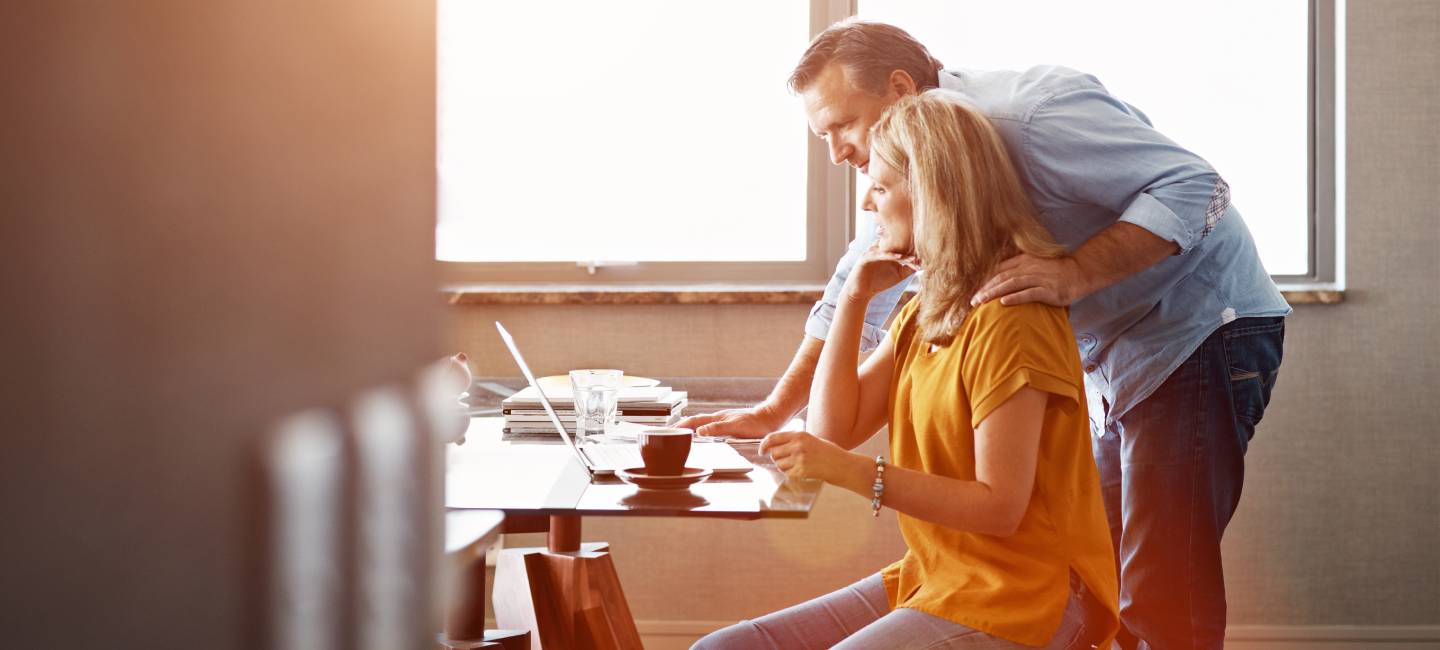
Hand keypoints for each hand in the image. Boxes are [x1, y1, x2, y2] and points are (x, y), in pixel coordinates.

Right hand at [675, 406, 783, 439]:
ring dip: (691, 426)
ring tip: (681, 431)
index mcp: (717, 419)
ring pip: (702, 423)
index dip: (681, 426)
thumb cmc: (755, 423)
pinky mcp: (729, 423)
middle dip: (682, 425)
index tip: (669, 430)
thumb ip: (716, 429)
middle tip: (670, 431)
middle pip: (695, 420)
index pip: (694, 421)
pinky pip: (710, 426)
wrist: (769, 418)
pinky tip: (703, 433)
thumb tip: (698, 431)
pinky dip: (702, 429)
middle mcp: (718, 418)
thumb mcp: (735, 427)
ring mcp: (723, 420)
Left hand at [759, 430, 863, 485]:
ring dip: (784, 467)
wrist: (843, 465)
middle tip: (786, 461)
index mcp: (800, 435)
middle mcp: (798, 445)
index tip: (762, 451)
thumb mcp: (812, 440)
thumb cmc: (830, 453)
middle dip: (776, 458)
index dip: (764, 445)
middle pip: (774, 453)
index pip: (772, 438)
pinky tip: (801, 472)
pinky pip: (786, 473)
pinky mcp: (802, 471)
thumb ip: (795, 441)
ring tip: (797, 466)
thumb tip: (776, 445)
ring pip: (779, 464)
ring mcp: (799, 458)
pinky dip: (790, 474)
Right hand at [845, 244, 919, 301]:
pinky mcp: (865, 257)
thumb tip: (923, 263)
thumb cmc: (879, 282)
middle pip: (895, 245)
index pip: (900, 246)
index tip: (925, 254)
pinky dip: (890, 255)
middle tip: (921, 254)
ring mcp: (871, 252)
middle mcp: (878, 248)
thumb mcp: (898, 275)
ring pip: (888, 249)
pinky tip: (900, 257)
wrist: (861, 292)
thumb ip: (909, 268)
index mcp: (886, 251)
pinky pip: (879, 254)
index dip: (912, 250)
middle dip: (908, 250)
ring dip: (901, 253)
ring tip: (913, 258)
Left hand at [970, 254, 1088, 306]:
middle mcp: (1029, 268)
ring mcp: (1039, 279)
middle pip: (1001, 278)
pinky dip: (1015, 298)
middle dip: (984, 289)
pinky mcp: (1048, 290)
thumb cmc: (1055, 272)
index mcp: (1023, 261)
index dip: (984, 281)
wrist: (1079, 273)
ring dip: (993, 293)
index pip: (999, 270)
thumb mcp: (1034, 265)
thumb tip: (999, 281)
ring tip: (980, 302)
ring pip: (1011, 284)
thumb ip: (1018, 270)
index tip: (973, 291)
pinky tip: (1003, 302)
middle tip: (972, 301)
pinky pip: (1028, 293)